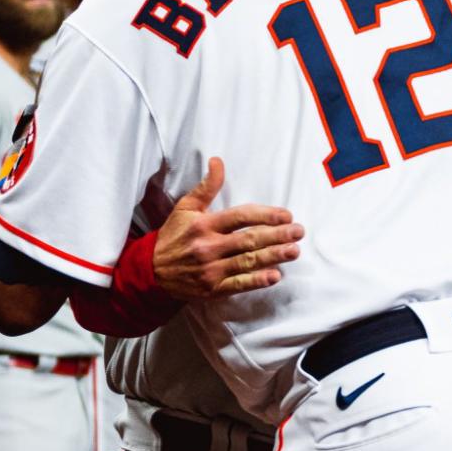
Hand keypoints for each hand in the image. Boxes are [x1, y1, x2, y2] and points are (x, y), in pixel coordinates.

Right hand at [151, 157, 302, 300]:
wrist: (152, 272)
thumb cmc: (173, 236)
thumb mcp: (186, 207)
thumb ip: (207, 187)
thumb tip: (218, 160)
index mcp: (204, 224)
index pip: (240, 217)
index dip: (265, 215)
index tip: (286, 215)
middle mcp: (208, 247)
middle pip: (249, 240)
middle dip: (277, 236)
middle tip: (298, 231)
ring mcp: (211, 270)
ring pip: (247, 262)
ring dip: (273, 256)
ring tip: (294, 251)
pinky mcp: (213, 289)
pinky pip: (238, 285)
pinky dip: (257, 281)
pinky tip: (275, 276)